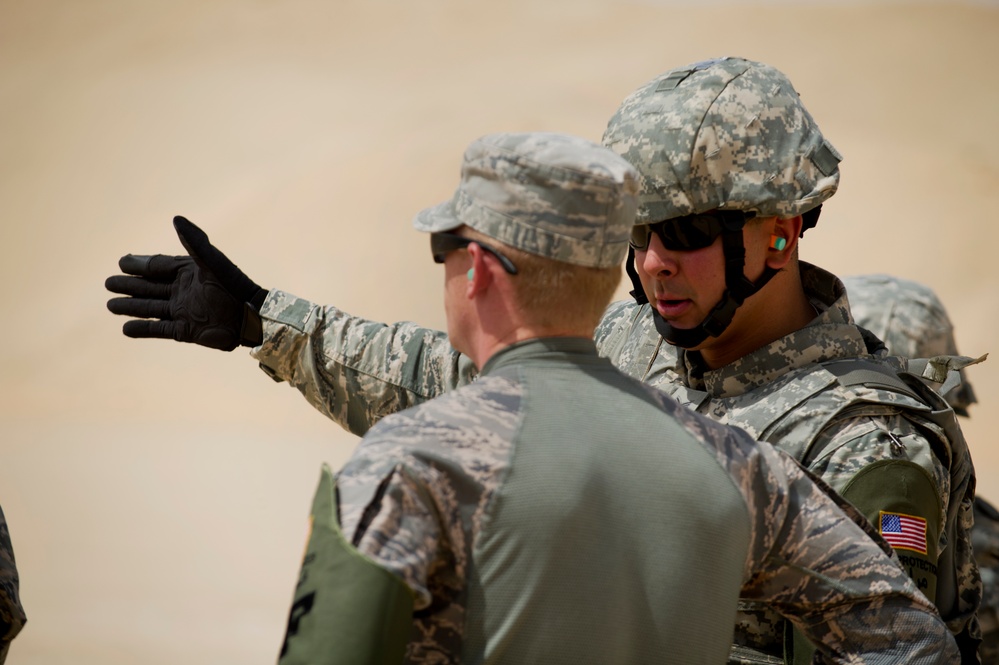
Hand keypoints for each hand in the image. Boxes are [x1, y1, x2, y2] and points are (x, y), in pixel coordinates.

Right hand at [105, 216, 267, 350]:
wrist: (251, 317)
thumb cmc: (234, 286)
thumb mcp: (212, 262)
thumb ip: (194, 242)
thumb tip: (176, 218)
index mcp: (188, 273)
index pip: (157, 268)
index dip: (139, 265)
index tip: (122, 262)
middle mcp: (182, 291)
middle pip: (150, 288)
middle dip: (129, 286)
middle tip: (108, 283)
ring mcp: (183, 311)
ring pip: (151, 308)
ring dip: (131, 306)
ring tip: (111, 305)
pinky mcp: (185, 331)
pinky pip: (159, 330)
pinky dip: (142, 329)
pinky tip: (125, 329)